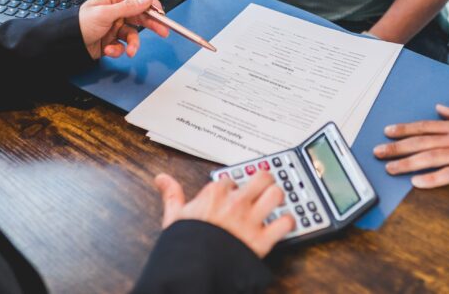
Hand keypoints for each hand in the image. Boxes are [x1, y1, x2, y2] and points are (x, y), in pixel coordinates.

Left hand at [78, 0, 169, 59]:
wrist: (67, 43)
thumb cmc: (80, 23)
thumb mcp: (106, 13)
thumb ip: (128, 7)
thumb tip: (146, 1)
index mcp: (114, 0)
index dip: (151, 6)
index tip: (162, 14)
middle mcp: (116, 13)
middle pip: (140, 17)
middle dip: (151, 25)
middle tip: (163, 31)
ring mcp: (114, 27)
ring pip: (133, 35)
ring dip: (132, 44)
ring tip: (129, 51)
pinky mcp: (112, 41)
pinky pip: (123, 46)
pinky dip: (118, 50)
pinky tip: (110, 49)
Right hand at [154, 172, 294, 257]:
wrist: (192, 271)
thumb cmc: (184, 245)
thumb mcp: (173, 217)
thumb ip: (172, 194)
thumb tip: (161, 178)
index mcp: (215, 194)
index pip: (232, 179)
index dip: (234, 186)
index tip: (233, 194)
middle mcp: (235, 203)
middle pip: (262, 178)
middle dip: (265, 181)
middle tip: (263, 188)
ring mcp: (250, 221)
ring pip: (276, 195)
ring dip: (277, 198)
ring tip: (275, 202)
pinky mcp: (262, 240)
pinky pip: (284, 224)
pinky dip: (287, 224)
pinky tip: (282, 225)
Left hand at [373, 105, 448, 187]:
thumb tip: (441, 108)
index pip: (425, 127)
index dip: (404, 129)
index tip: (387, 131)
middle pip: (421, 142)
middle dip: (397, 147)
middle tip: (377, 152)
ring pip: (431, 158)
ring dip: (408, 164)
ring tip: (390, 169)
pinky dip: (433, 178)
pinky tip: (418, 183)